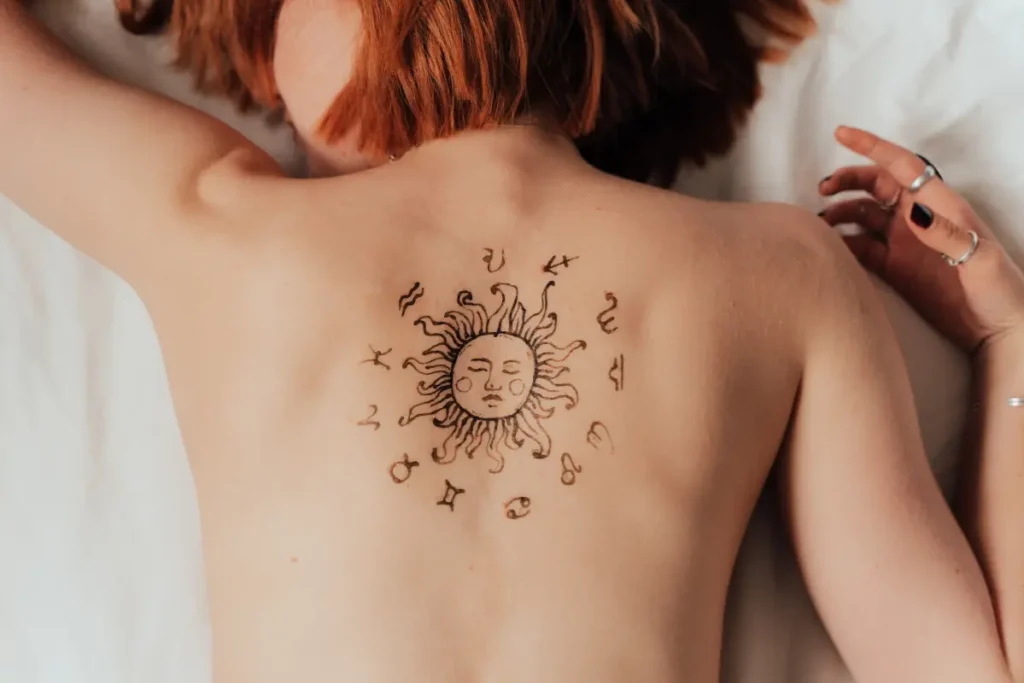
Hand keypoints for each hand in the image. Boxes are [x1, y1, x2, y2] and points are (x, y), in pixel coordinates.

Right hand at [818, 126, 1023, 355]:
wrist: (998, 328)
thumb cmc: (1001, 288)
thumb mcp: (980, 259)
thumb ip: (947, 233)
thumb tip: (913, 211)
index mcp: (940, 205)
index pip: (902, 166)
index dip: (872, 147)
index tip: (841, 134)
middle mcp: (919, 218)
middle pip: (876, 186)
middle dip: (847, 181)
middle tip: (822, 189)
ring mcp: (905, 243)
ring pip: (863, 216)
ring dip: (840, 214)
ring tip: (820, 225)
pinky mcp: (895, 269)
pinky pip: (862, 249)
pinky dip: (843, 244)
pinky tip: (829, 248)